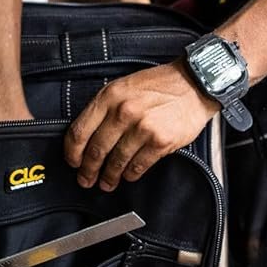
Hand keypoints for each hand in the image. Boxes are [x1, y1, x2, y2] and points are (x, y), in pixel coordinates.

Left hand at [64, 63, 218, 190]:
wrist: (194, 84)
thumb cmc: (159, 85)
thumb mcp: (124, 86)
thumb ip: (105, 107)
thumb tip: (88, 135)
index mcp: (110, 96)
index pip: (80, 130)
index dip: (72, 152)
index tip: (73, 161)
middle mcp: (123, 112)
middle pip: (96, 150)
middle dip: (88, 170)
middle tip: (86, 179)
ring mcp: (142, 128)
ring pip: (116, 161)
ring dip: (109, 177)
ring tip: (107, 183)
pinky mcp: (160, 142)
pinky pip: (138, 166)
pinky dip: (131, 174)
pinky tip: (128, 175)